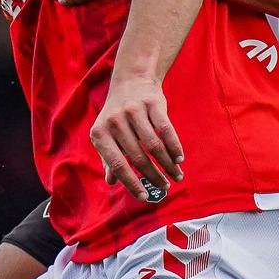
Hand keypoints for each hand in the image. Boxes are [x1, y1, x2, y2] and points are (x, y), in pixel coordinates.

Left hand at [91, 77, 184, 203]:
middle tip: (164, 187)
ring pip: (154, 146)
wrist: (131, 81)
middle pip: (138, 157)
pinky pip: (166, 130)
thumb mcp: (107, 136)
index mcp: (100, 134)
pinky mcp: (152, 103)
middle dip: (153, 176)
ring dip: (167, 165)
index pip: (116, 164)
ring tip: (176, 176)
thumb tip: (111, 182)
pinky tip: (179, 159)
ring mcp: (133, 111)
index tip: (144, 196)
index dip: (131, 183)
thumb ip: (108, 159)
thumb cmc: (117, 116)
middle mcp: (114, 122)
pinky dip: (174, 147)